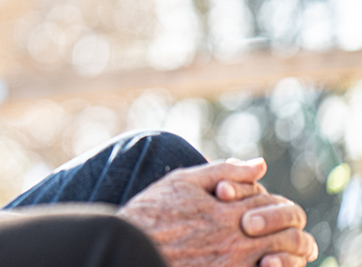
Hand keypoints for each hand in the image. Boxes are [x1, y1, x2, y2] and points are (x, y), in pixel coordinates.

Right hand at [119, 160, 317, 266]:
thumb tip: (260, 164)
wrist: (130, 249)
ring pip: (284, 260)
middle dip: (290, 229)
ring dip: (289, 254)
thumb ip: (225, 170)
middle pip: (287, 234)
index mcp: (228, 211)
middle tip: (284, 230)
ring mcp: (234, 266)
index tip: (263, 205)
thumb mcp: (184, 181)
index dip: (272, 202)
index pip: (272, 203)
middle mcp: (236, 240)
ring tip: (278, 251)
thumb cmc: (152, 213)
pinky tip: (263, 263)